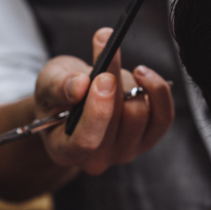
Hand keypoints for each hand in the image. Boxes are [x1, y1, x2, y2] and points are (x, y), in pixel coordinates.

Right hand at [34, 28, 173, 174]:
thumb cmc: (58, 94)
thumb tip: (79, 85)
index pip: (85, 142)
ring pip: (138, 112)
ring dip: (129, 83)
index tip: (102, 76)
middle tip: (108, 50)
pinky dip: (156, 89)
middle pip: (117, 120)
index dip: (97, 109)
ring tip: (113, 73)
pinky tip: (142, 74)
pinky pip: (163, 116)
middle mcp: (96, 159)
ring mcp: (124, 152)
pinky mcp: (147, 140)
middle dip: (114, 78)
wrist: (75, 99)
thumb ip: (57, 85)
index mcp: (65, 150)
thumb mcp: (47, 82)